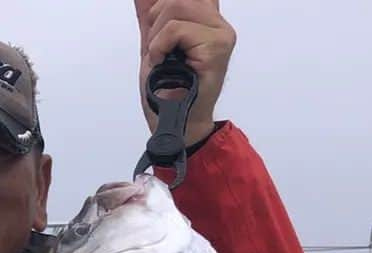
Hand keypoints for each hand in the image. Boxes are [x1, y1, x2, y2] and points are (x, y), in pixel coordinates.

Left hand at [134, 0, 235, 145]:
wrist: (174, 123)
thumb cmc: (168, 92)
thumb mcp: (153, 46)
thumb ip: (151, 17)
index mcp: (205, 20)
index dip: (162, 5)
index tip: (153, 21)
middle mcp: (217, 24)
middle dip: (156, 24)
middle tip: (158, 52)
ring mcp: (220, 34)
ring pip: (176, 7)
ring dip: (158, 38)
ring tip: (163, 59)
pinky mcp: (217, 46)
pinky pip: (176, 29)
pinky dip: (160, 46)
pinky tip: (165, 63)